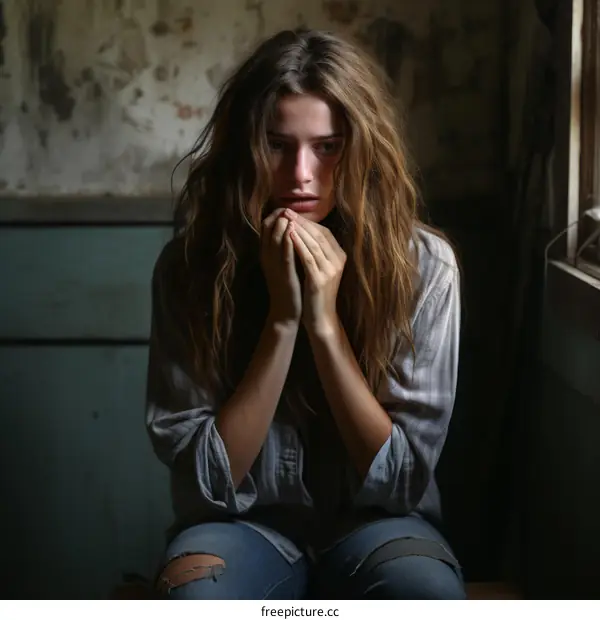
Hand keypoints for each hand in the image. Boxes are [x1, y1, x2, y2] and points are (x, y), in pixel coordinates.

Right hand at [260, 208, 301, 325]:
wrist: (286, 312)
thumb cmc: (288, 288)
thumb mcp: (283, 265)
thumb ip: (284, 248)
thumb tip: (292, 229)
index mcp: (266, 254)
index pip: (266, 227)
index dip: (274, 215)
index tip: (285, 207)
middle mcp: (267, 257)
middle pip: (267, 229)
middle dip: (277, 216)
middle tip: (286, 206)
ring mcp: (274, 265)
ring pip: (274, 239)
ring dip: (281, 225)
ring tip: (288, 213)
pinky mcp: (284, 273)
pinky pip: (284, 254)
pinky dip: (287, 240)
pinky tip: (293, 231)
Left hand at [283, 210, 345, 335]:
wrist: (321, 318)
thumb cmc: (317, 293)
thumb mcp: (321, 269)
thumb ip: (318, 252)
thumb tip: (305, 231)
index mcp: (340, 257)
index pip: (324, 233)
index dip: (309, 222)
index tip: (294, 212)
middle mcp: (338, 261)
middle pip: (319, 235)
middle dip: (302, 222)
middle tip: (288, 210)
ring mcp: (330, 270)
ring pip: (314, 244)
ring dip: (299, 229)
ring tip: (286, 218)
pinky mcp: (320, 279)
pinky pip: (308, 257)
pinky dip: (298, 244)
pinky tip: (289, 235)